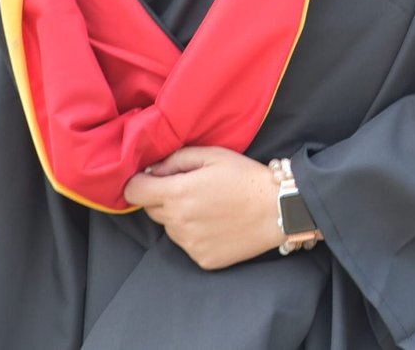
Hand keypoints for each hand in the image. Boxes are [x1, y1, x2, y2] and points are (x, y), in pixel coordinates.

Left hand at [123, 147, 286, 269]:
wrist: (279, 209)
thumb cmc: (247, 177)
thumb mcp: (214, 155)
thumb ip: (176, 159)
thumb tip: (151, 170)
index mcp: (177, 193)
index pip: (134, 192)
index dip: (140, 183)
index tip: (153, 180)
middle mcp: (177, 222)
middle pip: (151, 210)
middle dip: (164, 198)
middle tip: (194, 191)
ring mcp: (189, 243)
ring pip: (170, 228)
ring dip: (181, 217)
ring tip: (211, 208)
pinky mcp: (201, 258)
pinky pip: (188, 244)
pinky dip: (197, 234)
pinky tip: (219, 224)